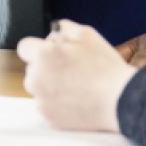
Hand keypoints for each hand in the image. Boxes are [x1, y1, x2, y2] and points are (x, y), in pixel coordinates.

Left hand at [17, 20, 134, 131]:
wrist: (120, 100)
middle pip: (32, 68)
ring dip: (49, 85)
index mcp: (42, 55)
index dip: (39, 48)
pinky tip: (76, 99)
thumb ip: (64, 28)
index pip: (24, 47)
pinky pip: (46, 106)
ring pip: (38, 88)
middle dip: (46, 67)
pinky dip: (57, 103)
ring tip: (75, 85)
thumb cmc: (105, 67)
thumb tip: (55, 30)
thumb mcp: (87, 34)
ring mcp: (41, 100)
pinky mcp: (48, 117)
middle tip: (71, 69)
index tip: (51, 53)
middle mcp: (36, 78)